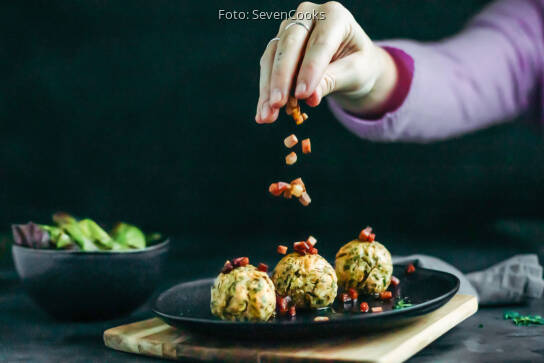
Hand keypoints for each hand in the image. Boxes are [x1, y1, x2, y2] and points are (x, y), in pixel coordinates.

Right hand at [255, 1, 397, 123]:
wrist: (351, 64)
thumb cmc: (358, 64)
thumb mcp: (355, 73)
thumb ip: (333, 80)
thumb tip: (310, 97)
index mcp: (334, 16)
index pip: (320, 44)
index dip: (310, 70)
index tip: (303, 96)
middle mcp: (308, 15)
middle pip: (290, 45)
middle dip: (282, 78)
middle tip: (278, 104)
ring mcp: (289, 28)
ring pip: (273, 57)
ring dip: (268, 88)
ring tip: (267, 115)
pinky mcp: (278, 44)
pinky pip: (267, 67)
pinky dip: (265, 92)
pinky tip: (263, 112)